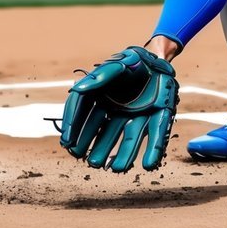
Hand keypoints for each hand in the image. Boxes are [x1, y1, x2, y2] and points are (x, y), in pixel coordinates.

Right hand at [59, 46, 178, 171]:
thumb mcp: (115, 66)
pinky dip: (154, 151)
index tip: (68, 143)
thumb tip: (78, 89)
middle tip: (92, 163)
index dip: (74, 128)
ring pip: (130, 138)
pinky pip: (156, 135)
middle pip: (106, 133)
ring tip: (117, 169)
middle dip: (98, 148)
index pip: (84, 115)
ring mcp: (138, 116)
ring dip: (124, 155)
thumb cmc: (131, 63)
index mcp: (102, 99)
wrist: (157, 58)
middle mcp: (118, 112)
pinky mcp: (158, 116)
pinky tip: (149, 165)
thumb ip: (99, 77)